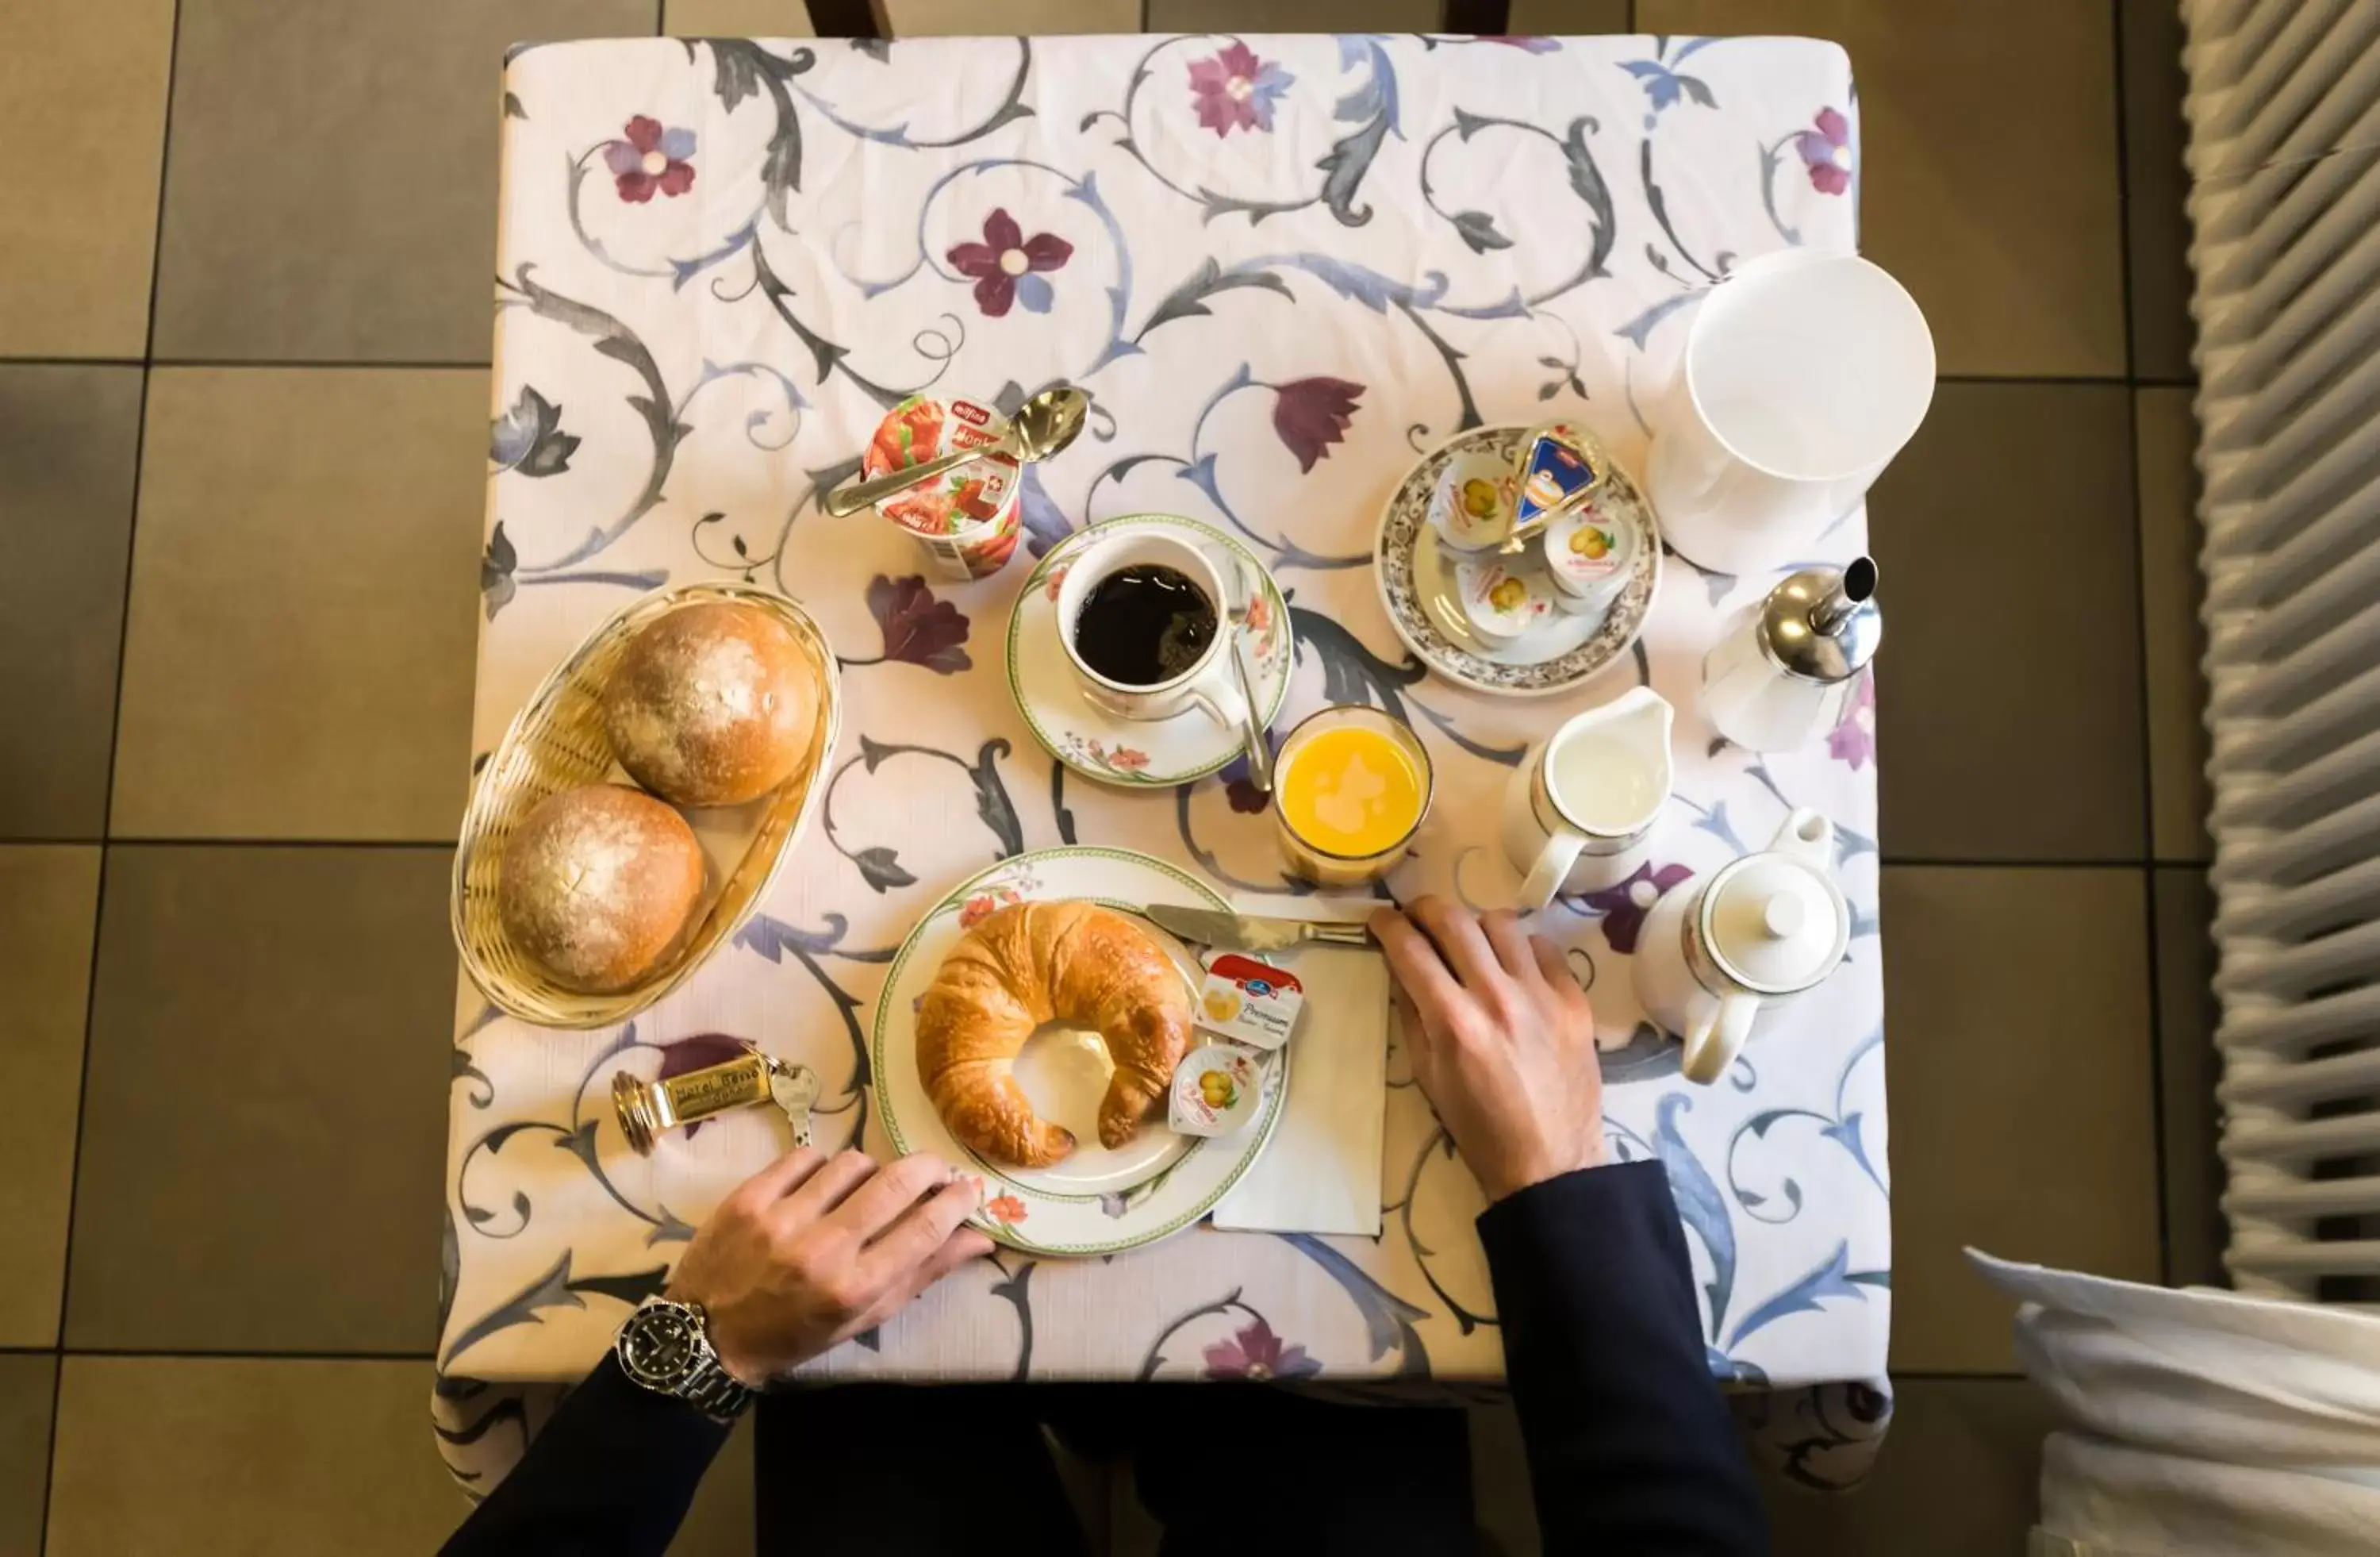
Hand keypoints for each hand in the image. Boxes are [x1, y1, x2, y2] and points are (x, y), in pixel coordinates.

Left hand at [666, 1148, 991, 1385]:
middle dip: (928, 1168)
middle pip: (896, 1183)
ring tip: (866, 1187)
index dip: (957, 1201)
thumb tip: (979, 1237)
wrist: (706, 1336)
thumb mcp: (862, 1318)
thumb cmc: (795, 1333)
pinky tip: (821, 1184)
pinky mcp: (749, 1197)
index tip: (969, 1188)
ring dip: (871, 1170)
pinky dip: (823, 1165)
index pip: (925, 1227)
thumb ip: (920, 1275)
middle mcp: (823, 1250)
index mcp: (855, 1288)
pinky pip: (806, 1157)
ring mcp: (782, 1219)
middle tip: (934, 1171)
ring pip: (853, 1163)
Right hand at [1369, 896, 1605, 1203]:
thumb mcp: (1428, 1075)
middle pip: (1454, 919)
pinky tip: (1512, 967)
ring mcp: (1541, 994)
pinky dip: (1521, 948)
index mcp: (1454, 1022)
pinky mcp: (1575, 1000)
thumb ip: (1412, 1014)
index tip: (1379, 920)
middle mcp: (1497, 997)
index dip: (1387, 925)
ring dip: (1475, 925)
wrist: (1551, 1161)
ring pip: (1502, 923)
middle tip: (1416, 918)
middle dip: (1424, 909)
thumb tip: (1400, 966)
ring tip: (1468, 942)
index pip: (1410, 949)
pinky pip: (1544, 948)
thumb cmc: (1479, 1127)